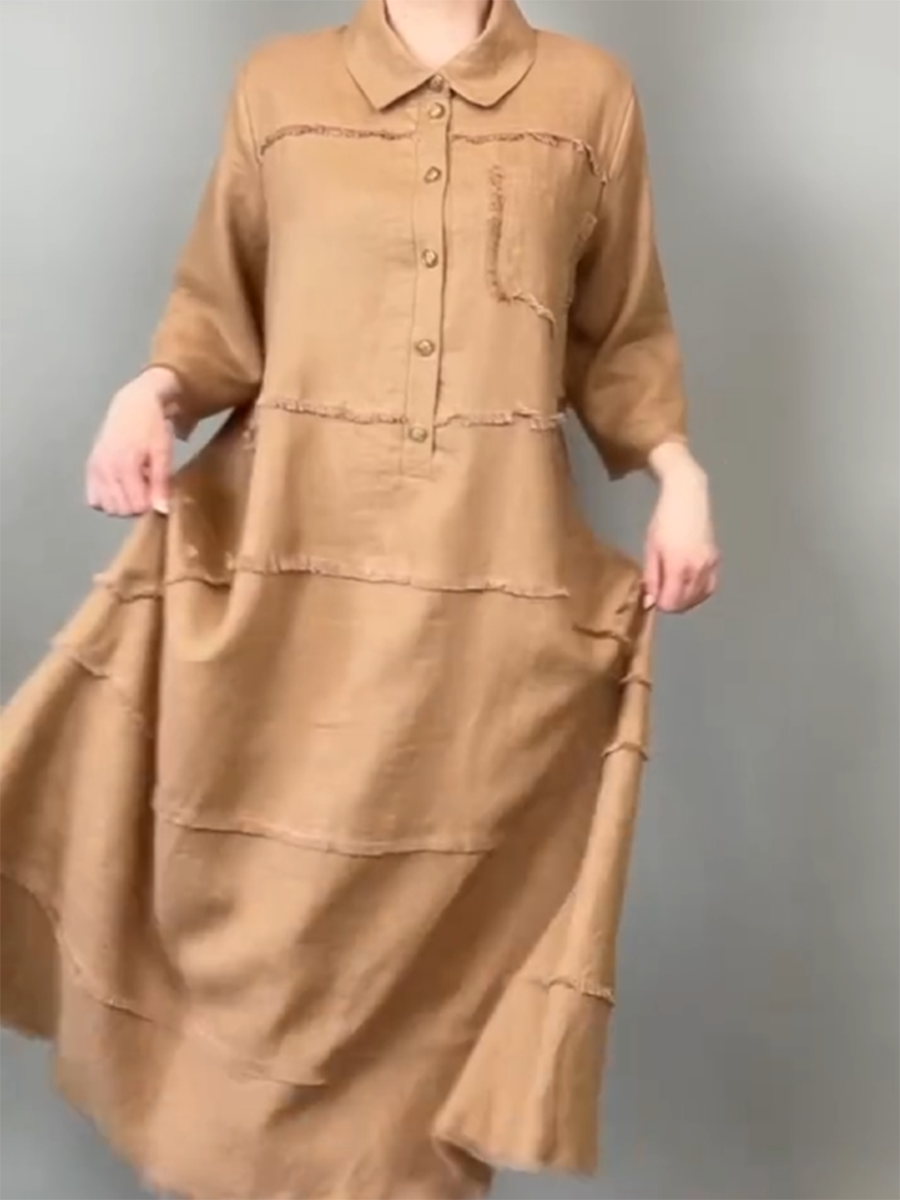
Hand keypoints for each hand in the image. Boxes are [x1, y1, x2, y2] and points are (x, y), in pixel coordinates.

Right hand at [86, 367, 179, 516]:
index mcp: (125, 465)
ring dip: (122, 504)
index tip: (158, 493)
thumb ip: (161, 483)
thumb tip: (161, 511)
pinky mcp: (90, 468)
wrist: (133, 404)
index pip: (135, 506)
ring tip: (135, 486)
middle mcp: (105, 469)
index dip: (150, 505)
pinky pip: (93, 499)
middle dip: (136, 506)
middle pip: (120, 510)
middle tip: (147, 488)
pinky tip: (120, 486)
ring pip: (106, 507)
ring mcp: (94, 469)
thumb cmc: (153, 427)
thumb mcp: (163, 453)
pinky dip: (107, 499)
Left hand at [643, 442, 718, 612]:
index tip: (652, 596)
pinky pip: (709, 587)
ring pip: (699, 598)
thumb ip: (651, 577)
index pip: (671, 603)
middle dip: (671, 603)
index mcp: (679, 566)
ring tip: (672, 589)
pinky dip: (698, 593)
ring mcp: (710, 565)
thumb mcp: (651, 549)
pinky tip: (688, 587)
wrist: (687, 498)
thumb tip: (650, 602)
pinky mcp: (716, 560)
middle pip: (685, 603)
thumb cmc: (663, 521)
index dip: (660, 604)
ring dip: (685, 600)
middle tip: (660, 592)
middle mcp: (698, 569)